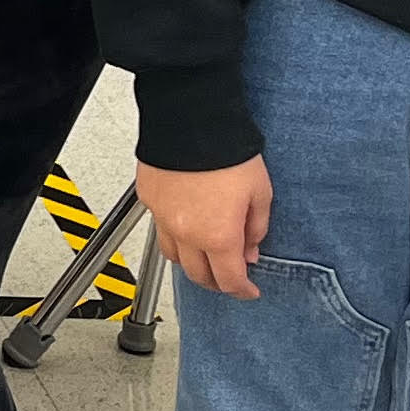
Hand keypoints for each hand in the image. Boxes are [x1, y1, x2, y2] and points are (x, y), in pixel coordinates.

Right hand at [139, 154, 272, 298]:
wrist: (192, 119)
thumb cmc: (227, 151)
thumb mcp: (260, 193)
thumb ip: (256, 228)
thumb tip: (250, 250)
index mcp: (218, 235)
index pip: (229, 280)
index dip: (242, 290)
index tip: (249, 290)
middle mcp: (186, 233)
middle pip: (198, 276)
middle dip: (216, 282)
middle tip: (229, 276)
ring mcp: (163, 218)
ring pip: (174, 257)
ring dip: (191, 263)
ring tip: (205, 255)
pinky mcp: (150, 200)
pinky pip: (160, 229)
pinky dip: (174, 236)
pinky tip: (186, 225)